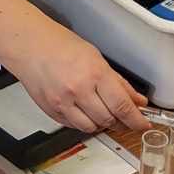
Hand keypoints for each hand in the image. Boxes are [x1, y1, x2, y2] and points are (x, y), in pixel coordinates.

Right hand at [2, 18, 147, 133]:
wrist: (30, 47)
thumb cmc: (61, 46)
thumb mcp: (96, 58)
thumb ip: (118, 83)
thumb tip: (136, 100)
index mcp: (94, 73)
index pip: (122, 106)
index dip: (136, 119)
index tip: (143, 124)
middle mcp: (79, 90)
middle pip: (109, 120)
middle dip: (120, 121)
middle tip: (124, 116)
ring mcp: (63, 103)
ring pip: (92, 127)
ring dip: (102, 123)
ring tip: (102, 111)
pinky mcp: (52, 112)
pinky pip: (75, 126)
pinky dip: (84, 122)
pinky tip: (84, 110)